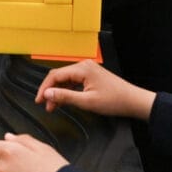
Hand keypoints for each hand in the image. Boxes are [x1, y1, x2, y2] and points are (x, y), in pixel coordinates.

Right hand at [38, 60, 154, 119]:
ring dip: (58, 92)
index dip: (44, 88)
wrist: (133, 101)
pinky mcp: (91, 75)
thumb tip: (47, 94)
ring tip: (54, 106)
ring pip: (66, 79)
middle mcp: (83, 65)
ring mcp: (88, 70)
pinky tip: (65, 100)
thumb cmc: (114, 101)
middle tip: (45, 105)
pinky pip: (74, 81)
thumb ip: (65, 97)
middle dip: (51, 91)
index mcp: (82, 69)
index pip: (55, 75)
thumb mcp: (87, 101)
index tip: (39, 100)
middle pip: (59, 76)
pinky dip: (67, 90)